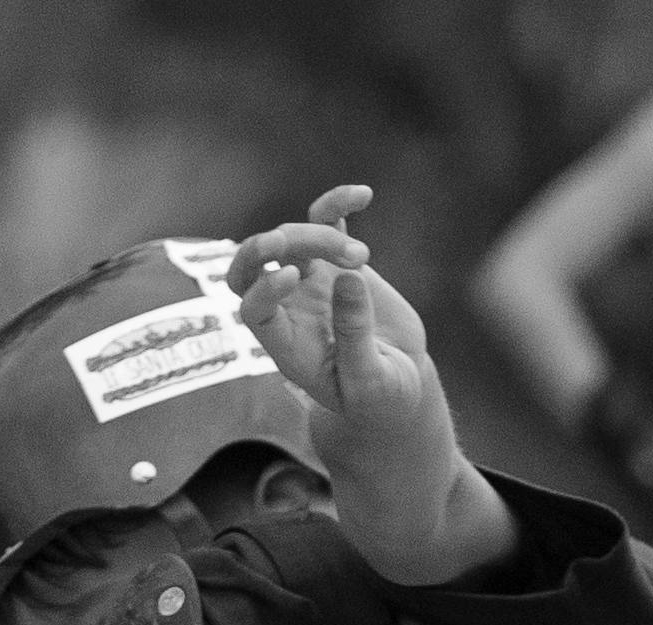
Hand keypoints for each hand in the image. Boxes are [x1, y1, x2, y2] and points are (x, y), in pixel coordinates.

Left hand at [228, 189, 494, 581]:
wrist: (400, 388)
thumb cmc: (380, 401)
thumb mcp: (370, 380)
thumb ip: (356, 336)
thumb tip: (348, 278)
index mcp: (287, 345)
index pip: (253, 309)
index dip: (261, 287)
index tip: (293, 276)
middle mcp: (289, 310)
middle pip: (253, 267)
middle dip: (263, 248)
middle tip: (288, 241)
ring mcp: (311, 282)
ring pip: (294, 239)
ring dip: (320, 235)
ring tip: (361, 257)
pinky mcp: (337, 262)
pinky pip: (328, 221)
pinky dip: (338, 203)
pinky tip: (363, 194)